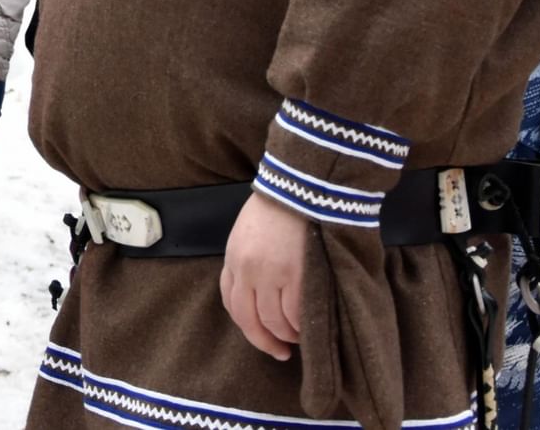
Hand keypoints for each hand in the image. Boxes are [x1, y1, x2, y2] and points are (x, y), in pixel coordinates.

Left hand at [220, 191, 304, 360]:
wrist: (300, 185)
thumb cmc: (277, 205)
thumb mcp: (247, 232)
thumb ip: (248, 261)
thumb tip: (258, 292)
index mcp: (233, 258)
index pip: (231, 304)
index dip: (246, 326)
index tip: (260, 336)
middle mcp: (247, 270)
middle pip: (249, 320)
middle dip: (264, 341)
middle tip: (279, 352)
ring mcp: (271, 275)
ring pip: (274, 321)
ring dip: (287, 335)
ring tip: (299, 337)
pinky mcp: (296, 276)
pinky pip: (296, 314)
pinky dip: (302, 326)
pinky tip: (309, 326)